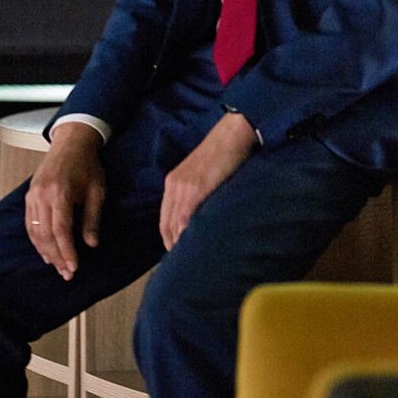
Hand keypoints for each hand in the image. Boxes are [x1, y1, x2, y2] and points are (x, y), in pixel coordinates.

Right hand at [26, 124, 105, 278]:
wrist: (70, 143)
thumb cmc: (87, 166)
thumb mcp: (96, 190)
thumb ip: (92, 217)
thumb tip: (91, 244)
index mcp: (61, 192)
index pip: (61, 230)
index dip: (66, 251)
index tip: (74, 267)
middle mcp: (42, 195)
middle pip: (46, 234)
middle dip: (57, 257)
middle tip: (67, 273)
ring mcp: (33, 195)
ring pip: (35, 231)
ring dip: (46, 252)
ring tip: (57, 267)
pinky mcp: (29, 196)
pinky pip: (29, 224)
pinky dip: (36, 240)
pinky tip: (45, 252)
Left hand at [160, 112, 256, 249]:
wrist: (232, 133)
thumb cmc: (222, 154)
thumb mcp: (202, 176)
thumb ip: (196, 195)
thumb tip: (199, 219)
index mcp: (173, 183)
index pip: (165, 220)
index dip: (169, 240)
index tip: (179, 255)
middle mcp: (174, 186)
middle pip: (166, 225)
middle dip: (173, 246)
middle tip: (185, 265)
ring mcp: (184, 187)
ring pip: (174, 225)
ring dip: (180, 243)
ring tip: (191, 260)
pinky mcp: (196, 188)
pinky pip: (185, 217)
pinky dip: (187, 234)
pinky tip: (195, 245)